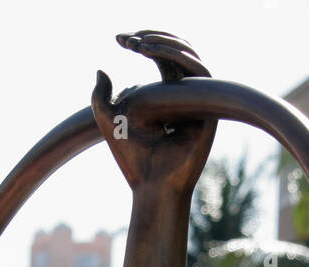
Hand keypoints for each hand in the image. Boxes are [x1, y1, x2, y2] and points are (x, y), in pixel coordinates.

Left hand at [92, 32, 214, 193]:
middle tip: (129, 39)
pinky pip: (199, 70)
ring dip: (164, 42)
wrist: (152, 186)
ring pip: (189, 56)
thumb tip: (101, 70)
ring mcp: (199, 102)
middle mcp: (186, 97)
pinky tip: (152, 52)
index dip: (144, 43)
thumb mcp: (109, 122)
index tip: (119, 40)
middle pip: (177, 52)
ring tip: (138, 42)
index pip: (161, 58)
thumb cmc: (132, 161)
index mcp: (168, 98)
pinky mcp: (208, 108)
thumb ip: (100, 98)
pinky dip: (177, 55)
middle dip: (153, 38)